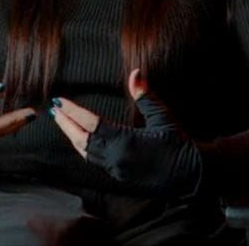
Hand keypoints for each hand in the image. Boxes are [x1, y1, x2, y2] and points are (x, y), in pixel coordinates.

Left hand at [50, 68, 201, 197]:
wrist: (194, 174)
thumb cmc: (180, 143)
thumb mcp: (164, 117)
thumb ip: (145, 96)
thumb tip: (136, 72)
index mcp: (126, 142)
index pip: (91, 124)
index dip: (73, 111)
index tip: (59, 101)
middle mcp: (117, 158)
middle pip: (82, 140)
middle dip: (66, 124)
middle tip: (54, 110)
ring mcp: (118, 170)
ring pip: (86, 153)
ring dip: (73, 136)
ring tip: (63, 122)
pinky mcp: (121, 177)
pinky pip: (95, 161)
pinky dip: (84, 148)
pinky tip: (81, 139)